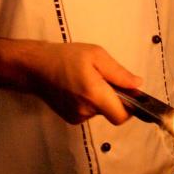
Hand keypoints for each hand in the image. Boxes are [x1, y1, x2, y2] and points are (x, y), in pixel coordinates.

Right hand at [24, 41, 141, 124]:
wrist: (36, 67)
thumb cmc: (66, 57)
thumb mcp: (97, 55)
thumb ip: (119, 73)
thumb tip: (137, 85)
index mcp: (94, 94)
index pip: (121, 116)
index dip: (130, 107)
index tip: (130, 93)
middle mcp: (86, 111)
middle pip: (112, 112)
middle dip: (114, 98)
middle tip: (104, 78)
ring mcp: (76, 117)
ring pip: (100, 112)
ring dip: (101, 99)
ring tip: (88, 79)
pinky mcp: (70, 118)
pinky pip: (89, 112)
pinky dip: (90, 102)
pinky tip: (79, 87)